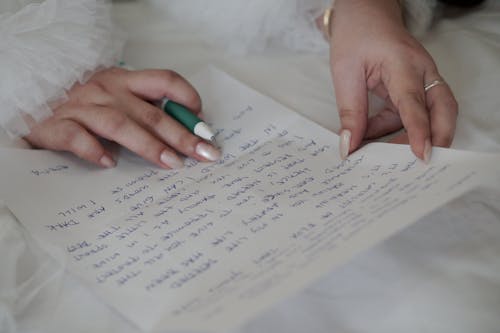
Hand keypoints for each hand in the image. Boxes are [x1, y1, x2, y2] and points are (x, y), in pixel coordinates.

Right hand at [24, 68, 220, 167]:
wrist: (36, 107)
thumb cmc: (89, 108)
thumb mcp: (120, 100)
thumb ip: (147, 111)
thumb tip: (188, 132)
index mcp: (126, 80)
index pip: (164, 80)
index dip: (188, 97)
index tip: (204, 123)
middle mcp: (106, 89)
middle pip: (150, 111)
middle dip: (181, 135)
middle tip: (204, 154)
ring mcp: (81, 106)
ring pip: (119, 124)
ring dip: (149, 145)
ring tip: (171, 163)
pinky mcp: (57, 125)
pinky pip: (77, 136)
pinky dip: (94, 149)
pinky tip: (110, 163)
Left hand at [329, 0, 457, 161]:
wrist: (365, 12)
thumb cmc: (355, 36)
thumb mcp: (344, 73)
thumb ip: (349, 112)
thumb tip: (349, 147)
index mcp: (403, 63)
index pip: (414, 103)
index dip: (419, 132)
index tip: (422, 155)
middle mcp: (422, 71)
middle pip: (444, 109)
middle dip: (439, 138)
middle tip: (422, 165)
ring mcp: (423, 77)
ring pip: (435, 112)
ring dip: (417, 136)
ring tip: (392, 158)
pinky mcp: (416, 85)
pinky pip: (413, 112)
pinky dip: (398, 128)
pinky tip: (374, 135)